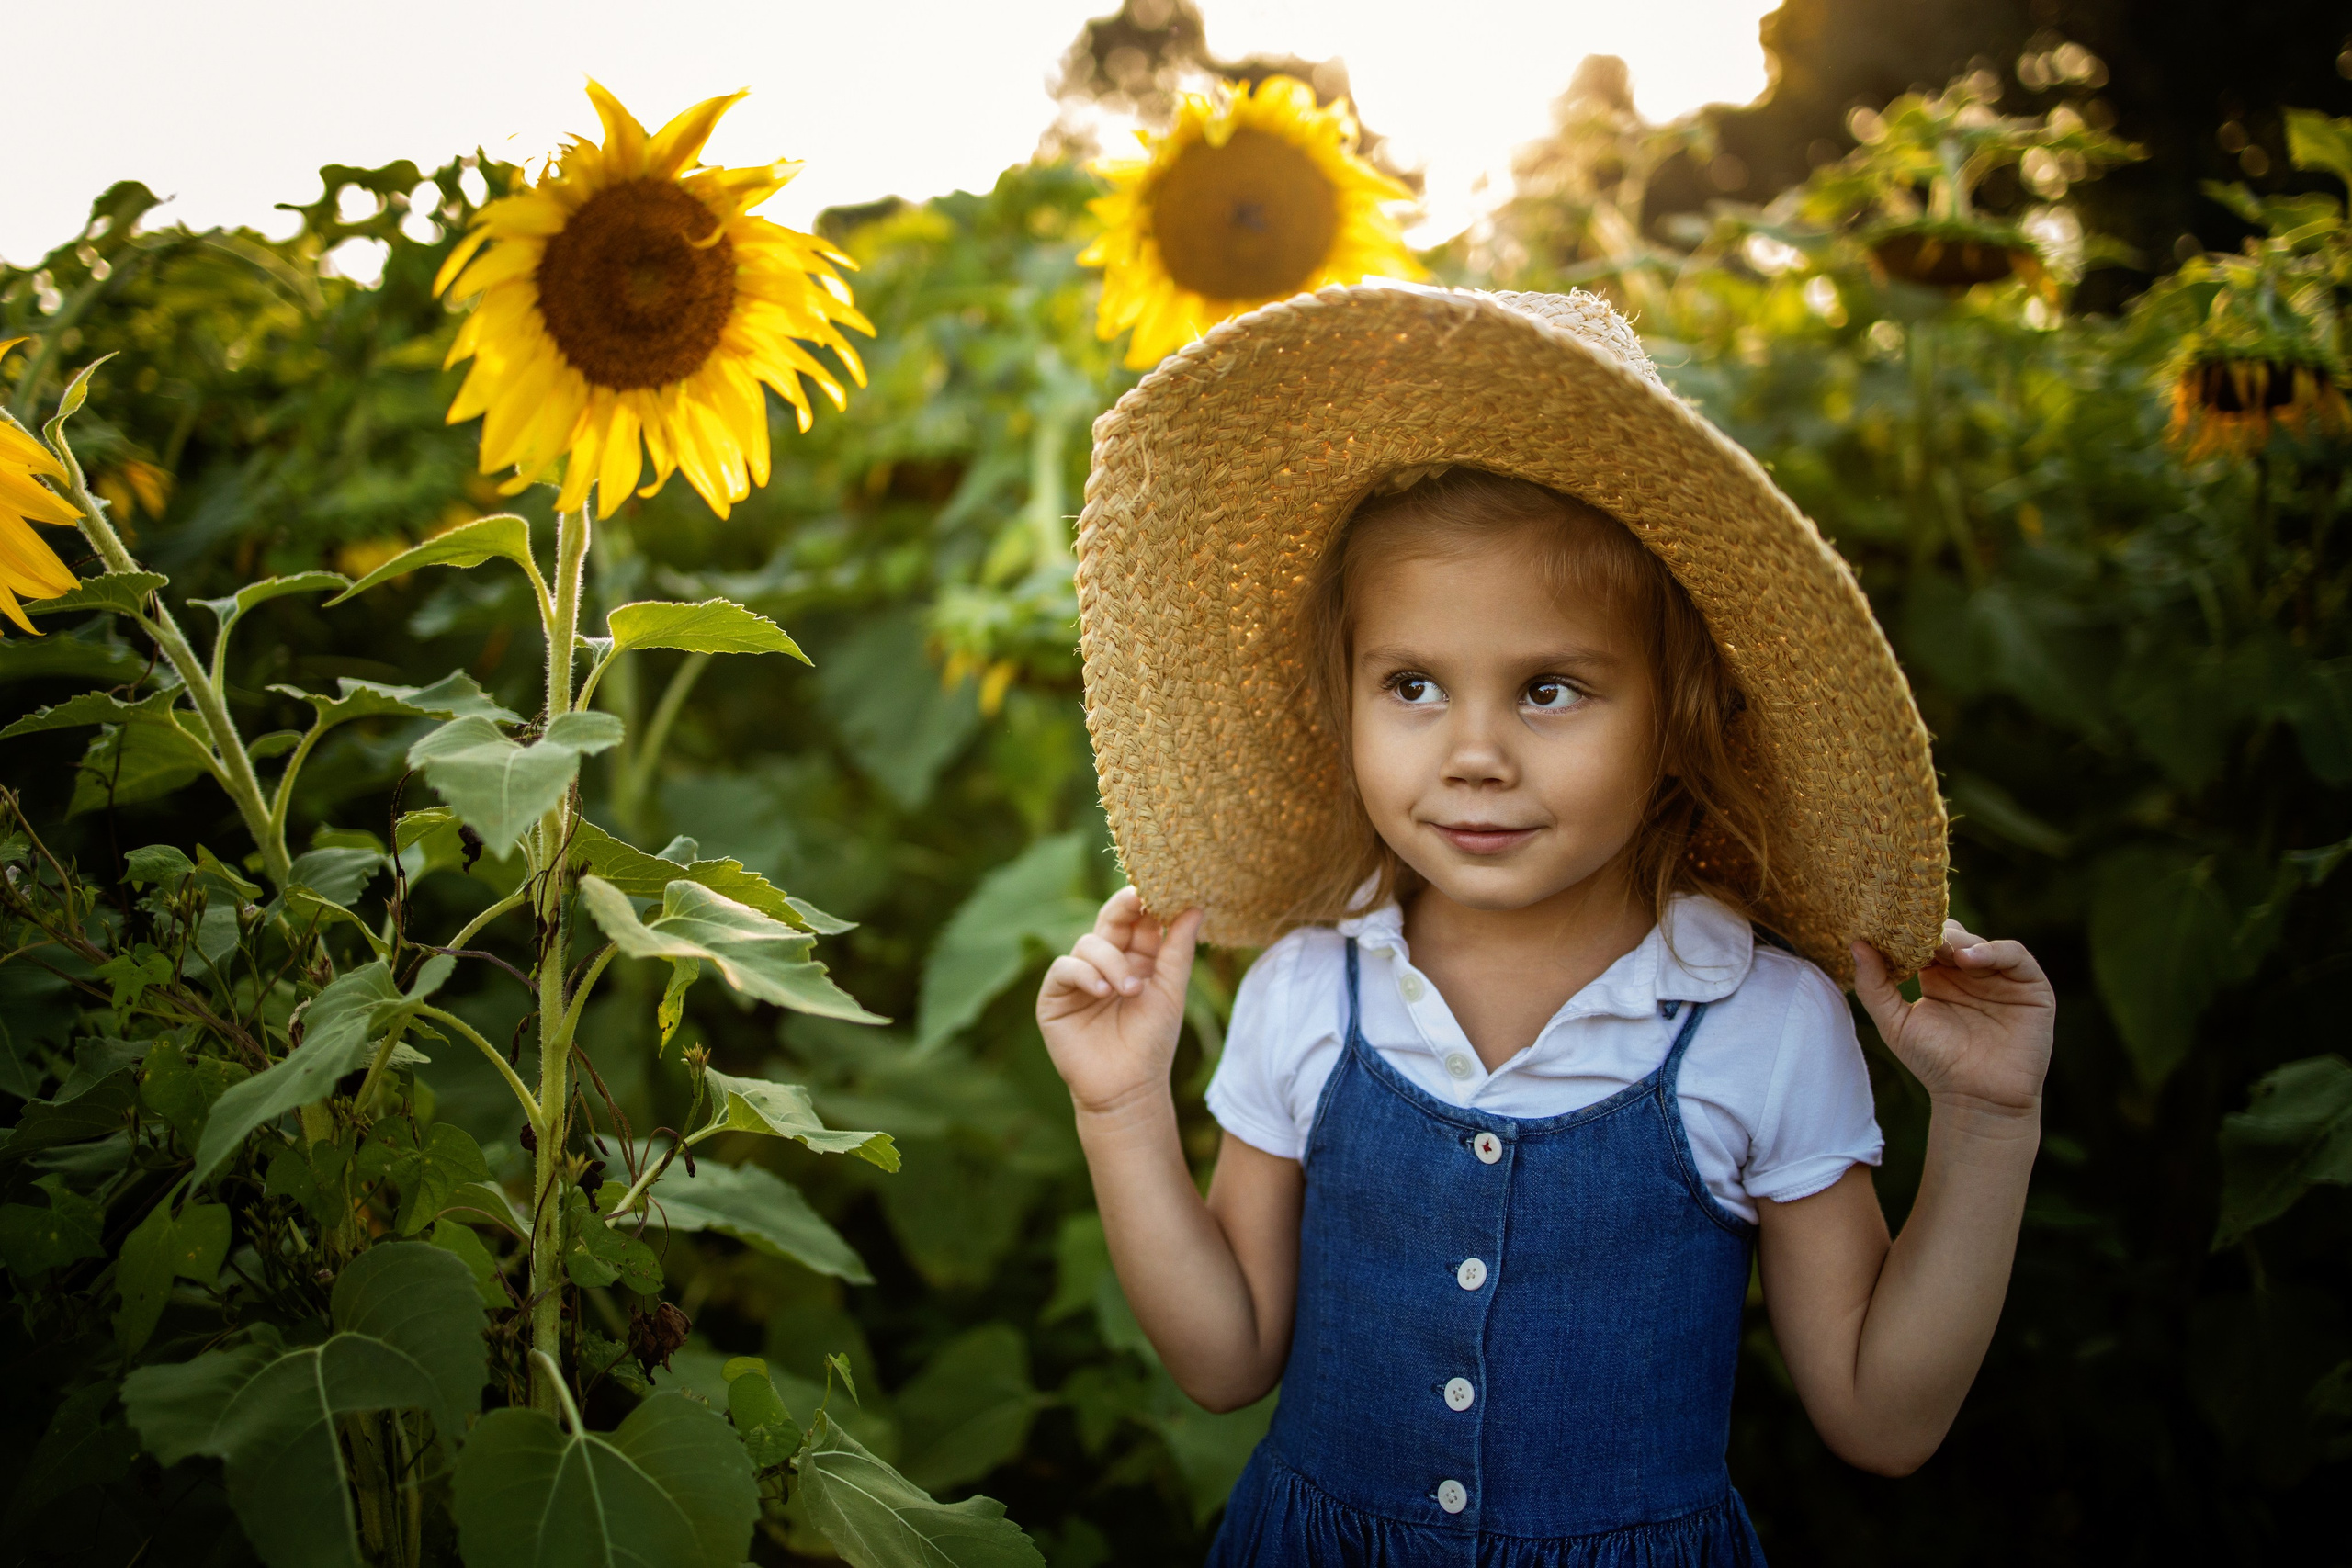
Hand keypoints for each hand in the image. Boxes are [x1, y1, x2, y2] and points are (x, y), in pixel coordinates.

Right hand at [1038, 887, 1202, 1116]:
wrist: (1128, 1088)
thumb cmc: (1152, 1042)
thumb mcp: (1171, 991)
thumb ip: (1178, 949)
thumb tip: (1195, 906)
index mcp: (1135, 958)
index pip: (1137, 920)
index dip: (1146, 902)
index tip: (1161, 886)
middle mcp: (1105, 962)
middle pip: (1110, 920)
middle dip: (1124, 908)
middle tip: (1138, 899)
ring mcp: (1078, 977)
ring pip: (1089, 943)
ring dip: (1112, 962)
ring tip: (1131, 990)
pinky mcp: (1055, 996)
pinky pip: (1064, 967)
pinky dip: (1085, 974)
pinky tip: (1103, 992)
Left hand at [1853, 920, 2053, 1118]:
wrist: (1977, 1098)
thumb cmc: (1935, 1063)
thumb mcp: (1895, 1023)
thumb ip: (1874, 986)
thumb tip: (1857, 944)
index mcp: (1937, 976)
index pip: (1923, 941)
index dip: (1908, 932)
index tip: (1889, 926)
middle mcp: (1969, 973)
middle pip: (1951, 936)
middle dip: (1933, 933)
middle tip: (1917, 935)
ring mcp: (2000, 977)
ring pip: (1980, 941)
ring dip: (1960, 941)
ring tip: (1943, 950)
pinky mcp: (2030, 986)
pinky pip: (2015, 955)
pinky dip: (1993, 951)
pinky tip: (1969, 959)